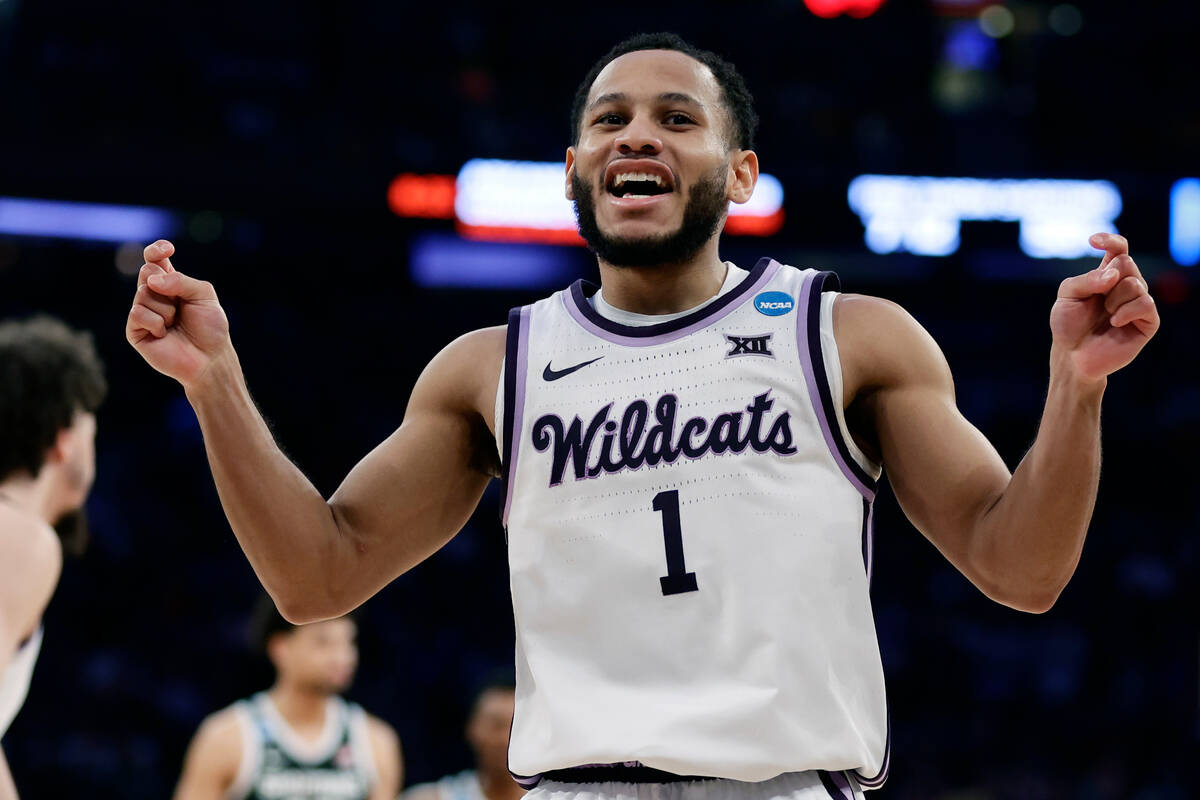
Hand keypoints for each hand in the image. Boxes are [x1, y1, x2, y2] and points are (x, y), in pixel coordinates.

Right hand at [125, 240, 231, 388]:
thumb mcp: (204, 296)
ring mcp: (142, 312)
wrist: (209, 358)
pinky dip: (156, 322)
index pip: (155, 260)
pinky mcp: (135, 330)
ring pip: (143, 293)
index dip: (156, 250)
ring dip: (166, 309)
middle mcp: (153, 295)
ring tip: (175, 323)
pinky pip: (137, 313)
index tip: (167, 249)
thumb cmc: (210, 328)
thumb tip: (152, 281)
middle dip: (164, 284)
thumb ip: (181, 281)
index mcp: (170, 284)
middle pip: (147, 272)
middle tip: (178, 303)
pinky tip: (164, 334)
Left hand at [1049, 233, 1159, 382]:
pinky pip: (1145, 303)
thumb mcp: (1067, 296)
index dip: (1110, 240)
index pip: (1119, 248)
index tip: (1093, 241)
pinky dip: (1126, 311)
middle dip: (1107, 278)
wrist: (1072, 355)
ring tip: (1106, 315)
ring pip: (1134, 283)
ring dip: (1113, 299)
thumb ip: (1085, 280)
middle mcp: (1126, 285)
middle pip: (1127, 262)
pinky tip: (1114, 322)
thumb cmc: (1068, 325)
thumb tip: (1113, 274)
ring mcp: (1138, 302)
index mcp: (1107, 275)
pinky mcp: (1148, 321)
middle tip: (1098, 299)